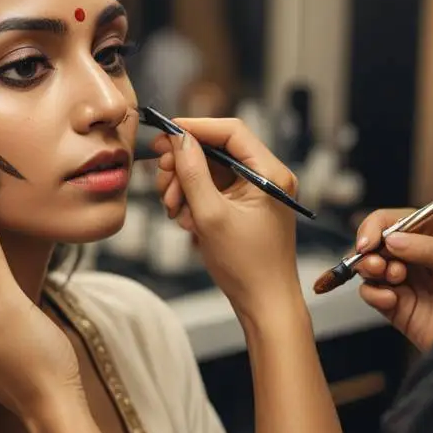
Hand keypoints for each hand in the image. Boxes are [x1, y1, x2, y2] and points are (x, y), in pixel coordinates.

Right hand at [153, 118, 301, 320]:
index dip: (195, 127)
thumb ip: (193, 173)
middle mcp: (267, 176)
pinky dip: (194, 199)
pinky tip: (185, 219)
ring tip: (172, 208)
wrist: (264, 304)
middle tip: (162, 178)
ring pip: (211, 171)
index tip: (164, 133)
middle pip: (217, 150)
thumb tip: (178, 139)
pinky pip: (214, 190)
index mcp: (270, 173)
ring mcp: (256, 192)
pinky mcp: (246, 206)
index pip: (231, 131)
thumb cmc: (246, 265)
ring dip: (185, 185)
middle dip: (184, 164)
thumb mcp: (211, 216)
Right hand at [352, 209, 432, 351]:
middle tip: (378, 263)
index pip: (394, 219)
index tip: (370, 241)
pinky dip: (373, 294)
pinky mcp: (395, 303)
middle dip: (370, 249)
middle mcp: (412, 252)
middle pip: (375, 240)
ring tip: (388, 276)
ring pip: (368, 265)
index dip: (377, 226)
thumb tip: (391, 240)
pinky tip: (390, 298)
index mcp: (431, 231)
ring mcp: (402, 278)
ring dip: (370, 268)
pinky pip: (371, 293)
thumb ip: (426, 248)